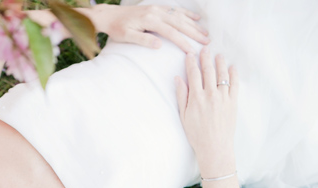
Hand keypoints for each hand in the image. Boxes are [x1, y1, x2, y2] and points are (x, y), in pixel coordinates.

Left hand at [91, 4, 209, 52]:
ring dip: (194, 24)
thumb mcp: (126, 37)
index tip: (193, 51)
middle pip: (179, 23)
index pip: (171, 33)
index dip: (183, 42)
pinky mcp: (157, 7)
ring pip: (180, 16)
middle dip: (194, 32)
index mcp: (150, 20)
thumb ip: (143, 40)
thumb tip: (159, 45)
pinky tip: (196, 18)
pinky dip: (187, 14)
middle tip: (207, 41)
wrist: (110, 15)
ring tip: (205, 32)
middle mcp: (156, 12)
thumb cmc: (117, 28)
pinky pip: (175, 9)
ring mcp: (157, 8)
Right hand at [175, 47, 237, 176]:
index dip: (191, 62)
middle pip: (208, 71)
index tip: (190, 54)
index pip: (193, 74)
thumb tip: (178, 79)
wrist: (214, 147)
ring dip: (220, 63)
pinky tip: (232, 67)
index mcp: (196, 98)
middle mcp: (210, 95)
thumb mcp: (183, 116)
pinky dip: (234, 74)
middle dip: (206, 58)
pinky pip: (235, 84)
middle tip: (205, 49)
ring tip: (218, 55)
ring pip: (222, 74)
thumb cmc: (196, 134)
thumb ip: (181, 96)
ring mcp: (223, 97)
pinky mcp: (233, 102)